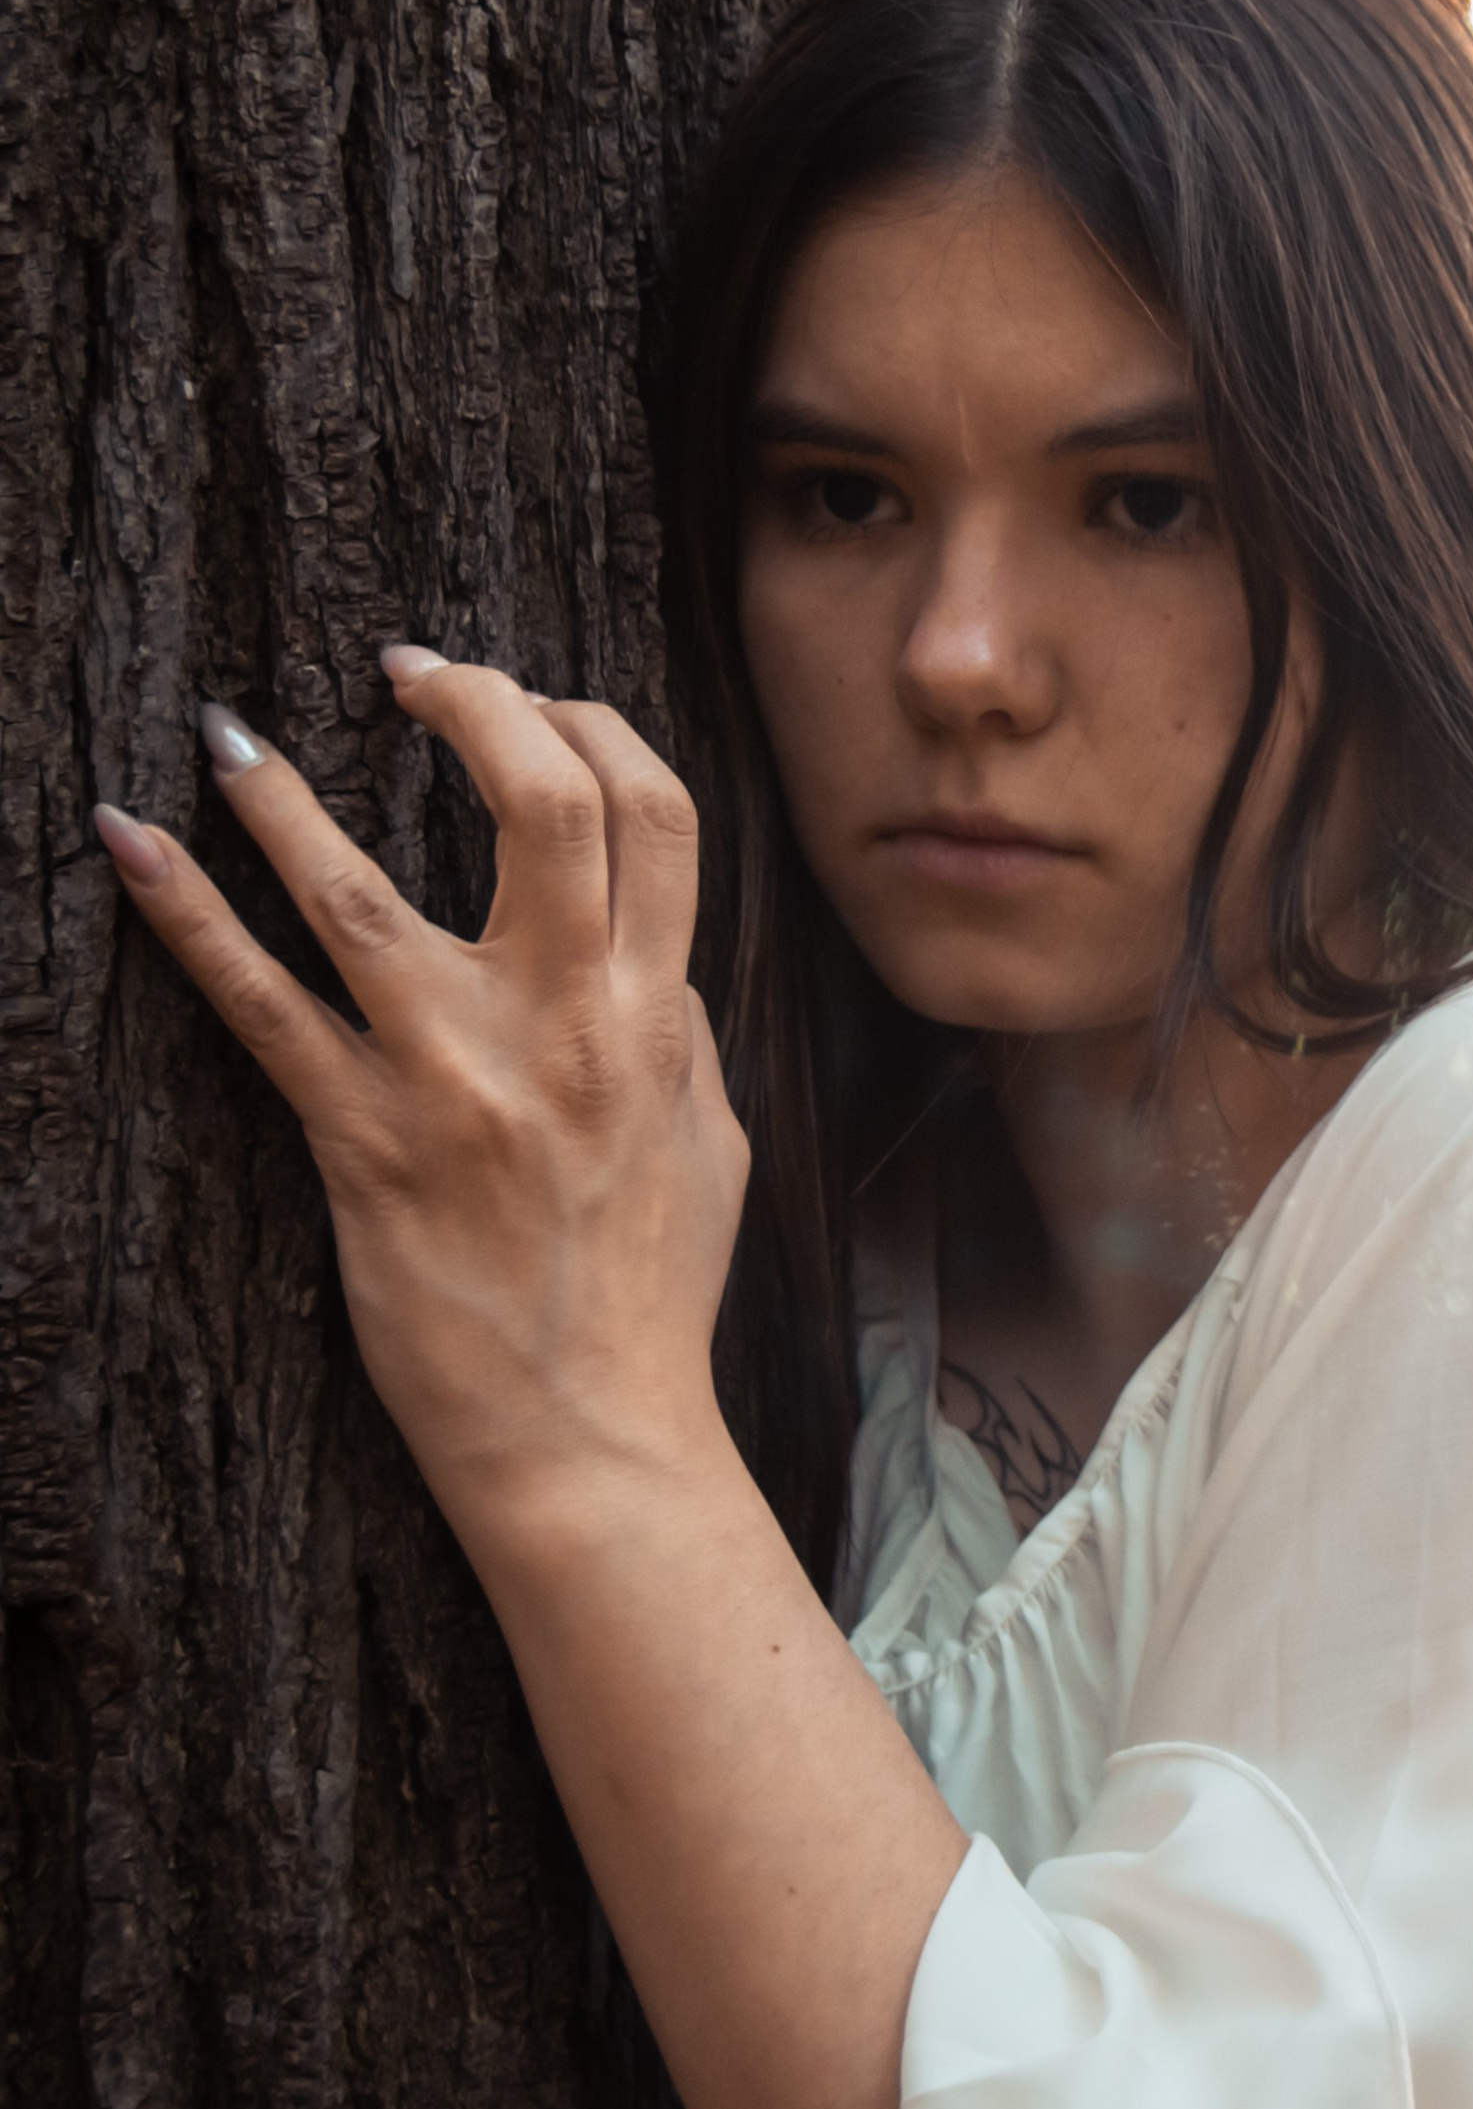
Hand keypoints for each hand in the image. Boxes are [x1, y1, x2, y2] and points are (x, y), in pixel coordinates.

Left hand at [95, 654, 750, 1553]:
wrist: (593, 1436)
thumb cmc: (648, 1298)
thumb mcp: (708, 1144)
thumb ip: (679, 1039)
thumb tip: (653, 968)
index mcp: (654, 1017)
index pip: (650, 813)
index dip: (585, 722)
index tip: (524, 696)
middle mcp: (566, 1027)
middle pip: (545, 802)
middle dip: (475, 703)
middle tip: (408, 672)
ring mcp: (456, 1080)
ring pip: (364, 891)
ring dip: (283, 794)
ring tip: (228, 735)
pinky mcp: (361, 1143)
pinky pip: (257, 1005)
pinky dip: (185, 914)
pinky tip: (127, 843)